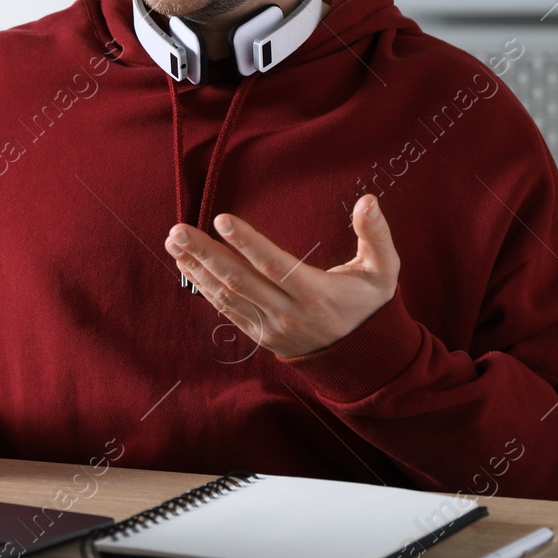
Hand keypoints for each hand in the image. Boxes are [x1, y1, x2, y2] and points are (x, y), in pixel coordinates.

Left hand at [165, 195, 399, 358]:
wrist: (359, 357)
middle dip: (207, 254)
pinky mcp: (259, 334)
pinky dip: (204, 287)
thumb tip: (368, 200)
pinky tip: (187, 265)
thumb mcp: (383, 271)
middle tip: (178, 230)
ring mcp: (271, 327)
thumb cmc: (367, 304)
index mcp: (318, 295)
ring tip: (174, 242)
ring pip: (228, 296)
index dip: (248, 243)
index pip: (276, 266)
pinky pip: (227, 310)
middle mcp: (290, 313)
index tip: (222, 220)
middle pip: (242, 281)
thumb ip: (376, 235)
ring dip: (198, 269)